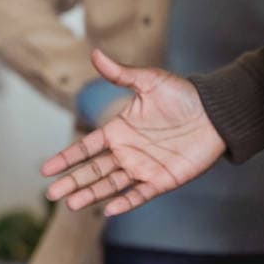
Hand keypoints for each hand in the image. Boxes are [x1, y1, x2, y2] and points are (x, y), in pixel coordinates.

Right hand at [42, 49, 225, 215]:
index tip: (47, 168)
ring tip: (71, 204)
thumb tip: (95, 53)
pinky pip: (140, 194)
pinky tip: (109, 210)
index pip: (86, 147)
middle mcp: (127, 151)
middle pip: (93, 170)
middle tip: (50, 194)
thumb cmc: (183, 95)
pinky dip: (125, 202)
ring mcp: (144, 167)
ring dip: (91, 194)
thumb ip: (120, 73)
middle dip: (72, 182)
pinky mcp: (163, 179)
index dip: (67, 158)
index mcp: (118, 130)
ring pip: (111, 184)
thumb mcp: (149, 81)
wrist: (217, 113)